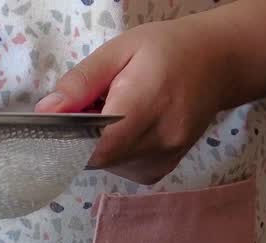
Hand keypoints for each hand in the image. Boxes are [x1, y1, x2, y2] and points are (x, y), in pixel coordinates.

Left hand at [35, 14, 234, 185]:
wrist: (219, 63)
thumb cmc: (168, 49)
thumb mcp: (120, 49)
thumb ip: (81, 82)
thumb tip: (46, 112)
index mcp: (148, 104)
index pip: (98, 146)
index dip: (69, 141)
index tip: (58, 124)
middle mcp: (160, 140)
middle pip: (98, 158)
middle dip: (81, 138)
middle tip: (88, 107)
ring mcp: (163, 160)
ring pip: (107, 165)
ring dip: (98, 144)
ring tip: (112, 113)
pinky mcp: (160, 170)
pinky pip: (121, 168)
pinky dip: (114, 152)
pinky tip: (126, 128)